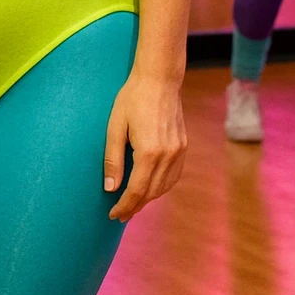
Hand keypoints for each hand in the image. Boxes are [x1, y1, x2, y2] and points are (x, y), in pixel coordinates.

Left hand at [103, 70, 186, 221]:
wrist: (159, 79)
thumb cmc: (132, 99)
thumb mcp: (115, 126)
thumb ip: (113, 159)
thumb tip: (110, 188)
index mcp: (149, 152)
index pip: (136, 190)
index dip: (124, 205)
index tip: (113, 214)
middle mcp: (167, 155)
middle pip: (151, 192)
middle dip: (135, 206)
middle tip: (121, 214)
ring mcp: (178, 151)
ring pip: (164, 186)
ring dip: (149, 199)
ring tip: (133, 204)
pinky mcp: (183, 146)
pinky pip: (174, 176)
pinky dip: (162, 187)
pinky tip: (151, 188)